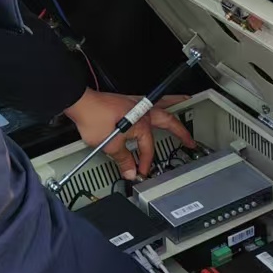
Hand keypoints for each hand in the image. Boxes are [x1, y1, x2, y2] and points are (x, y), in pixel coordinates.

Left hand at [63, 88, 196, 180]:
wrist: (81, 102)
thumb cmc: (94, 118)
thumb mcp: (110, 146)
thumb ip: (122, 160)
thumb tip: (130, 171)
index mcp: (142, 125)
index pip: (148, 149)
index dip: (145, 163)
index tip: (141, 172)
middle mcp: (144, 112)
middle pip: (169, 122)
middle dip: (181, 132)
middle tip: (190, 140)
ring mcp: (137, 104)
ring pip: (164, 104)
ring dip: (176, 105)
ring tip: (186, 103)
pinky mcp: (129, 100)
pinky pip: (152, 101)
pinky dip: (160, 102)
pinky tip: (158, 105)